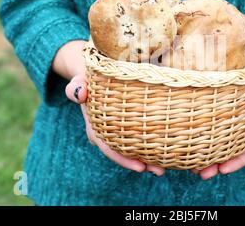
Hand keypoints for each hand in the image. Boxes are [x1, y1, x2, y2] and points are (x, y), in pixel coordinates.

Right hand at [54, 41, 164, 175]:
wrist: (97, 72)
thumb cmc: (90, 75)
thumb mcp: (81, 79)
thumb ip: (77, 86)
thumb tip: (80, 93)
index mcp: (96, 126)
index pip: (109, 146)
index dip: (123, 158)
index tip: (140, 167)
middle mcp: (108, 131)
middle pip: (124, 152)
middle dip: (140, 163)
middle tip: (159, 171)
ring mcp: (119, 128)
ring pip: (134, 147)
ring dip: (149, 157)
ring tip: (166, 167)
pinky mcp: (131, 122)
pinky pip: (140, 135)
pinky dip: (153, 143)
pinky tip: (167, 149)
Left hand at [192, 54, 244, 179]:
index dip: (238, 161)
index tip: (223, 170)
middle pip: (232, 156)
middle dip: (218, 167)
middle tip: (202, 175)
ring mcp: (233, 132)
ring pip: (221, 151)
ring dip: (208, 162)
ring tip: (192, 170)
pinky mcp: (222, 126)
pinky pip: (213, 139)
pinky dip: (203, 147)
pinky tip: (190, 153)